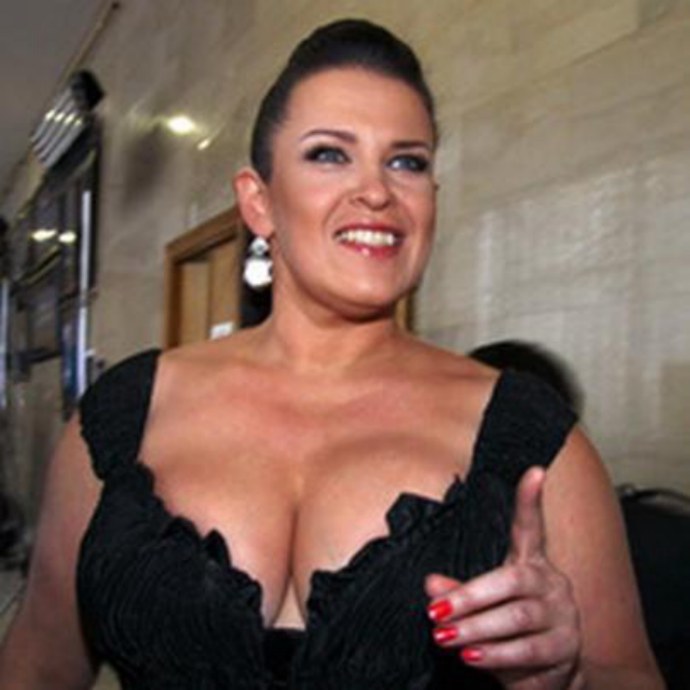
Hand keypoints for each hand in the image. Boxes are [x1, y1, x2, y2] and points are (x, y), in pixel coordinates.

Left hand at [425, 466, 581, 689]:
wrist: (551, 675)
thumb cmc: (510, 630)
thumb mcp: (484, 607)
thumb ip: (460, 593)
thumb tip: (430, 583)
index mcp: (532, 563)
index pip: (531, 528)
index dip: (531, 500)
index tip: (534, 471)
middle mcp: (552, 583)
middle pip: (512, 580)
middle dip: (470, 597)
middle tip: (436, 611)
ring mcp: (563, 615)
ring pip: (518, 617)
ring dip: (478, 629)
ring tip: (447, 637)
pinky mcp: (566, 649)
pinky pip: (529, 650)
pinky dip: (497, 655)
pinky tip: (473, 657)